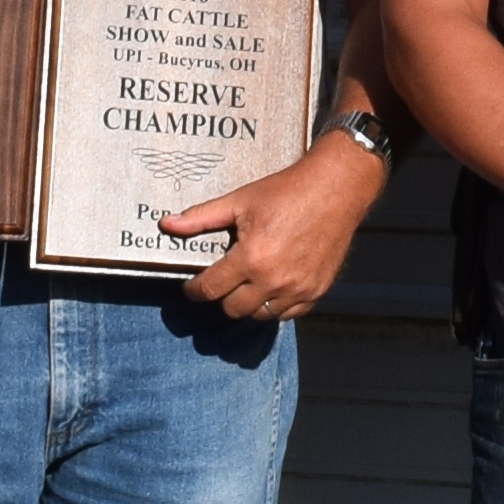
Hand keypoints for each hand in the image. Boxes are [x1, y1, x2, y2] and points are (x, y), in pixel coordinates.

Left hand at [167, 132, 382, 326]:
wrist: (336, 187)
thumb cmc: (288, 191)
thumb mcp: (240, 200)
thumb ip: (201, 217)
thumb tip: (166, 224)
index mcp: (251, 257)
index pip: (210, 290)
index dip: (194, 290)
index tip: (193, 286)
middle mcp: (274, 279)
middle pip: (232, 309)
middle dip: (222, 296)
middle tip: (222, 281)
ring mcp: (298, 288)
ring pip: (260, 315)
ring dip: (250, 303)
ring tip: (249, 283)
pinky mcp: (317, 290)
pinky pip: (289, 313)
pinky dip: (277, 305)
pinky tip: (273, 286)